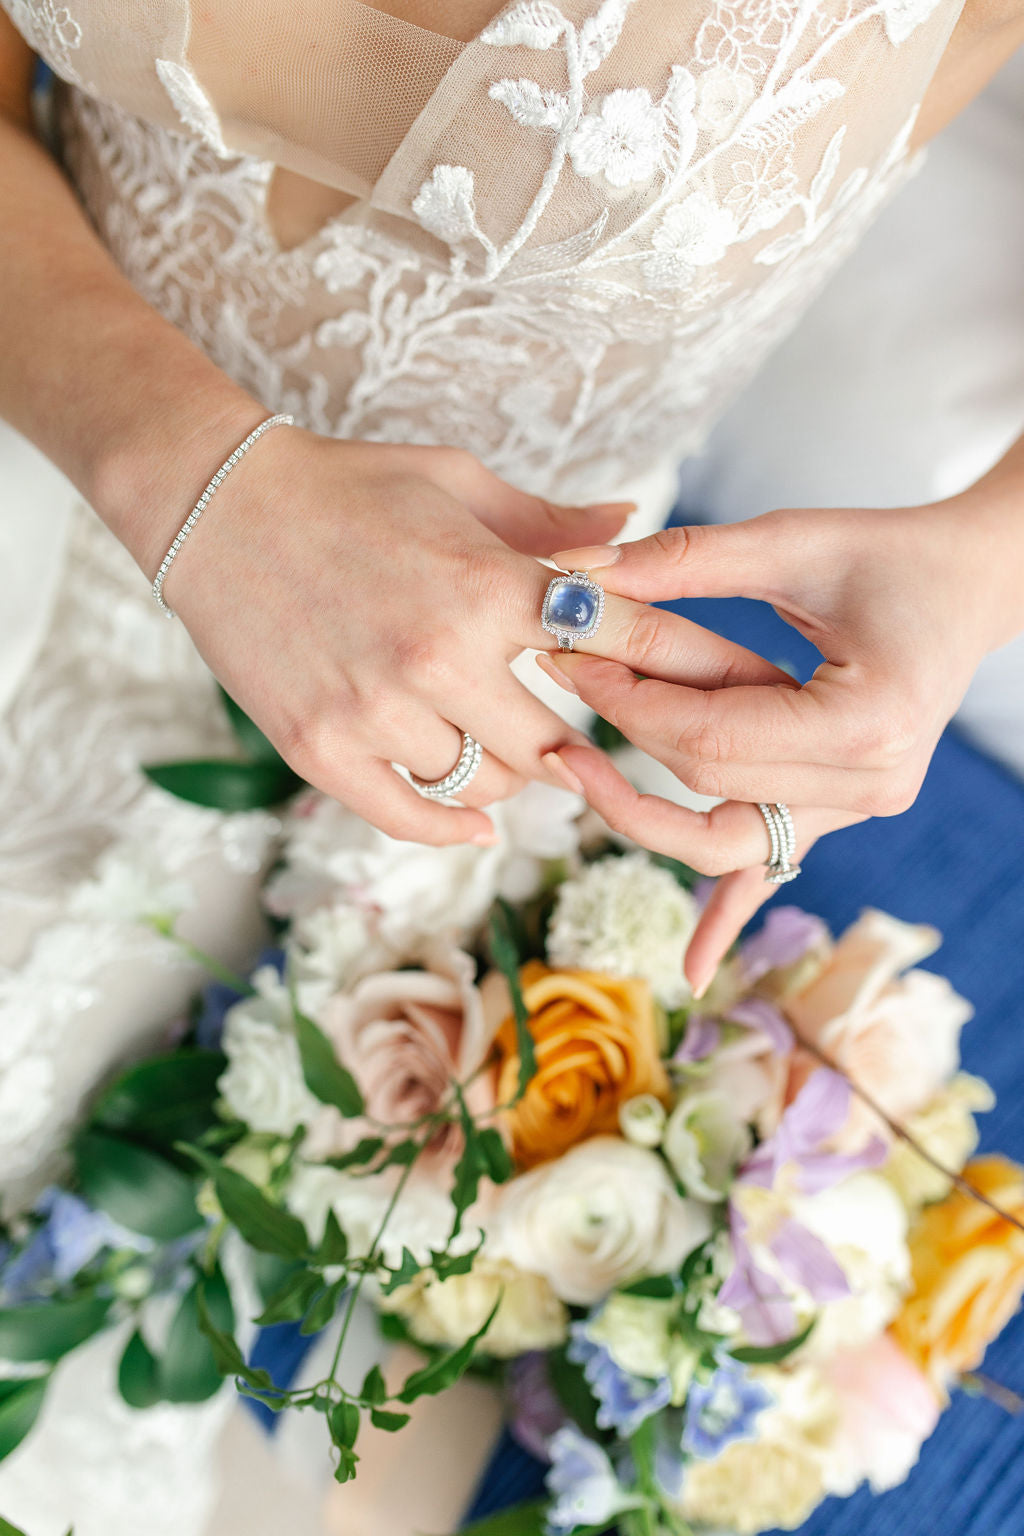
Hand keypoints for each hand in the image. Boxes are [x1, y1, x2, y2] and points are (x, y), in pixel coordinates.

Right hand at [164, 430, 787, 844]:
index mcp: (488, 586)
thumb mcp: (458, 483)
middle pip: (553, 745)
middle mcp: (439, 658)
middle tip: (579, 737)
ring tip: (505, 751)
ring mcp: (375, 710)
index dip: (652, 674)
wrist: (219, 505)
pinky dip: (448, 825)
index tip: (671, 693)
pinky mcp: (319, 747)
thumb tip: (634, 521)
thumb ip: (551, 522)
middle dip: (574, 742)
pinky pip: (406, 815)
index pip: (608, 650)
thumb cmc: (348, 485)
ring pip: (484, 786)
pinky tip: (475, 820)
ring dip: (507, 776)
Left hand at [539, 491, 1022, 988]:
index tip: (566, 655)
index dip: (625, 704)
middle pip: (706, 786)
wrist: (972, 583)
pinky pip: (772, 872)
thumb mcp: (793, 542)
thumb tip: (577, 572)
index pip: (709, 739)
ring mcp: (859, 810)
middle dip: (621, 737)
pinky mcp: (842, 812)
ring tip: (570, 772)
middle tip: (558, 679)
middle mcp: (869, 786)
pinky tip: (690, 970)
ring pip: (723, 840)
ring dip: (643, 814)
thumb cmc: (894, 551)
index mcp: (865, 725)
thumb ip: (686, 561)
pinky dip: (727, 916)